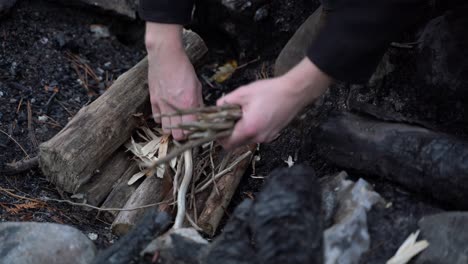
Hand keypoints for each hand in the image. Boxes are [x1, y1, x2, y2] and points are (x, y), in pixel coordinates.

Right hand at [145, 22, 202, 139]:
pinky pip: (157, 118)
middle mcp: (174, 107)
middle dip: (182, 135)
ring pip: (165, 129)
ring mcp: (162, 105)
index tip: (196, 133)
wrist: (166, 56)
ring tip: (176, 124)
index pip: (191, 130)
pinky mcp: (153, 101)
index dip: (194, 134)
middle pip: (177, 135)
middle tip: (186, 131)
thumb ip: (198, 104)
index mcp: (188, 104)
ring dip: (171, 129)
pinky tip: (167, 115)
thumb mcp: (197, 87)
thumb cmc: (184, 69)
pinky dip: (162, 120)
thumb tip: (200, 117)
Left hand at [217, 58, 330, 149]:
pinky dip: (250, 129)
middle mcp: (258, 137)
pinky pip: (256, 136)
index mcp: (250, 128)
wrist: (295, 92)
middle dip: (229, 134)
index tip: (216, 126)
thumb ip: (226, 101)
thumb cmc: (271, 91)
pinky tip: (253, 115)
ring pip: (246, 140)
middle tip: (227, 119)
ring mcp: (267, 138)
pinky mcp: (272, 135)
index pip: (227, 143)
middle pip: (236, 143)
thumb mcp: (244, 92)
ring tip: (241, 114)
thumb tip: (217, 108)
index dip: (219, 136)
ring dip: (240, 131)